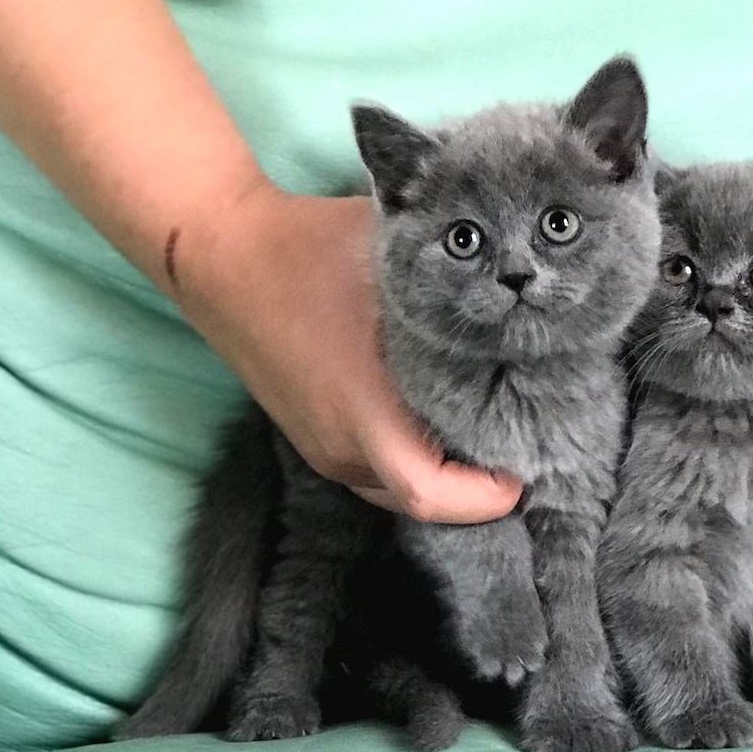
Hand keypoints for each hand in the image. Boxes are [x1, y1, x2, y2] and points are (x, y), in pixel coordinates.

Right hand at [173, 178, 520, 522]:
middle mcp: (341, 447)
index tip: (531, 460)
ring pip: (401, 488)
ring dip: (450, 472)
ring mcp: (323, 448)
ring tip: (496, 427)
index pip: (432, 495)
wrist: (220, 249)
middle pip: (426, 502)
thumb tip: (526, 291)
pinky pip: (378, 469)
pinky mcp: (315, 437)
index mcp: (361, 414)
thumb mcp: (396, 257)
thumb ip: (461, 285)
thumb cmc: (309, 249)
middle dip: (481, 484)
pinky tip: (448, 415)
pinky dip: (418, 457)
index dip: (489, 494)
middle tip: (529, 441)